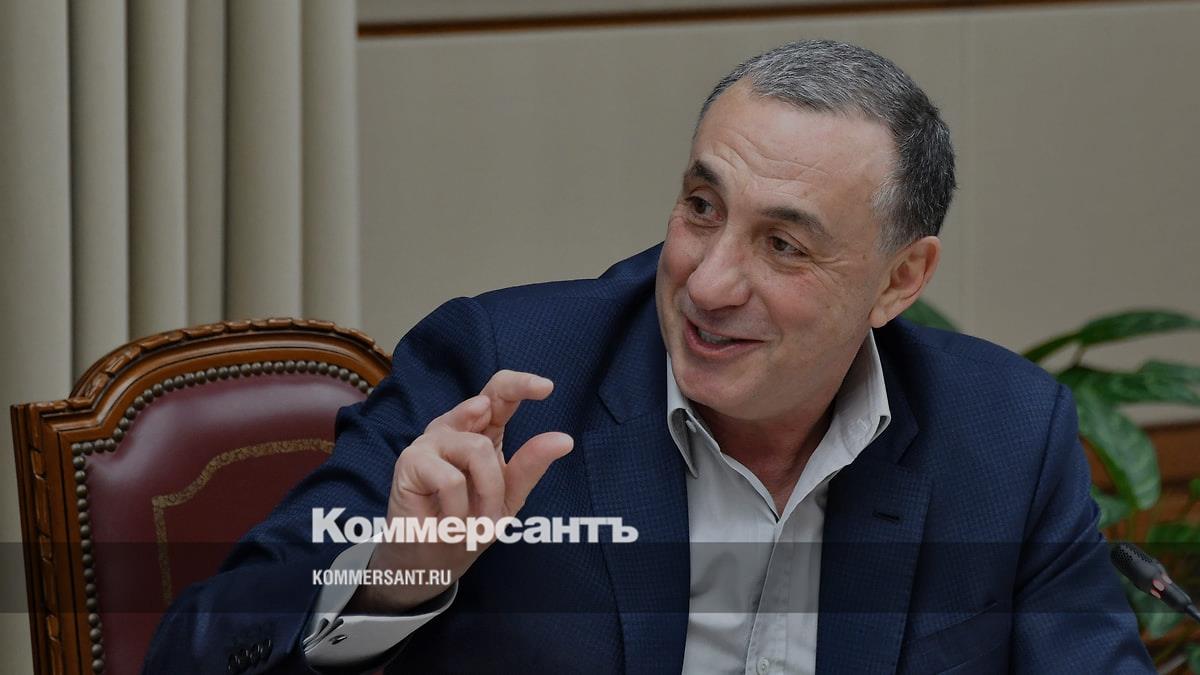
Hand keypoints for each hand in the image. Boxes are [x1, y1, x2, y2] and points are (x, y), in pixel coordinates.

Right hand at [348, 370, 573, 612]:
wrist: (434, 562)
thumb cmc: (469, 524)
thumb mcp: (510, 497)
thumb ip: (531, 466)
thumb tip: (564, 439)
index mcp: (481, 433)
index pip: (500, 396)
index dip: (522, 384)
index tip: (547, 387)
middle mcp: (456, 429)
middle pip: (486, 397)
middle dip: (516, 391)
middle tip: (544, 393)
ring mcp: (431, 442)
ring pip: (477, 449)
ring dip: (486, 494)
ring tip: (475, 519)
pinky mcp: (410, 460)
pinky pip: (451, 479)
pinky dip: (458, 509)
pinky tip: (448, 521)